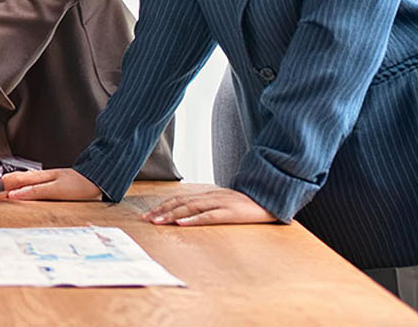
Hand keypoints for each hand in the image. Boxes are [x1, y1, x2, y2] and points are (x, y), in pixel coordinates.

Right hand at [0, 167, 101, 200]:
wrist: (97, 179)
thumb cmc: (79, 185)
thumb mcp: (56, 190)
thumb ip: (35, 191)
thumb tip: (15, 194)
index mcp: (37, 178)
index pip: (12, 181)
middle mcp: (38, 177)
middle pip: (14, 179)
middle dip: (0, 186)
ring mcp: (44, 179)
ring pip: (21, 181)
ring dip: (9, 186)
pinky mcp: (50, 183)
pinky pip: (29, 184)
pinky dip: (20, 188)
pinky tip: (21, 191)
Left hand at [144, 187, 275, 225]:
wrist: (270, 198)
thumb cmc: (244, 204)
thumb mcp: (222, 201)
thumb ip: (206, 205)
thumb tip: (186, 214)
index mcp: (206, 194)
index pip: (179, 198)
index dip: (162, 206)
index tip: (147, 215)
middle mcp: (210, 196)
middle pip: (180, 202)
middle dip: (162, 211)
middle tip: (146, 219)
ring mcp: (220, 203)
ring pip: (191, 208)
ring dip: (172, 215)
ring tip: (158, 221)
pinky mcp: (231, 212)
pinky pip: (210, 216)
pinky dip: (195, 219)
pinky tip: (183, 223)